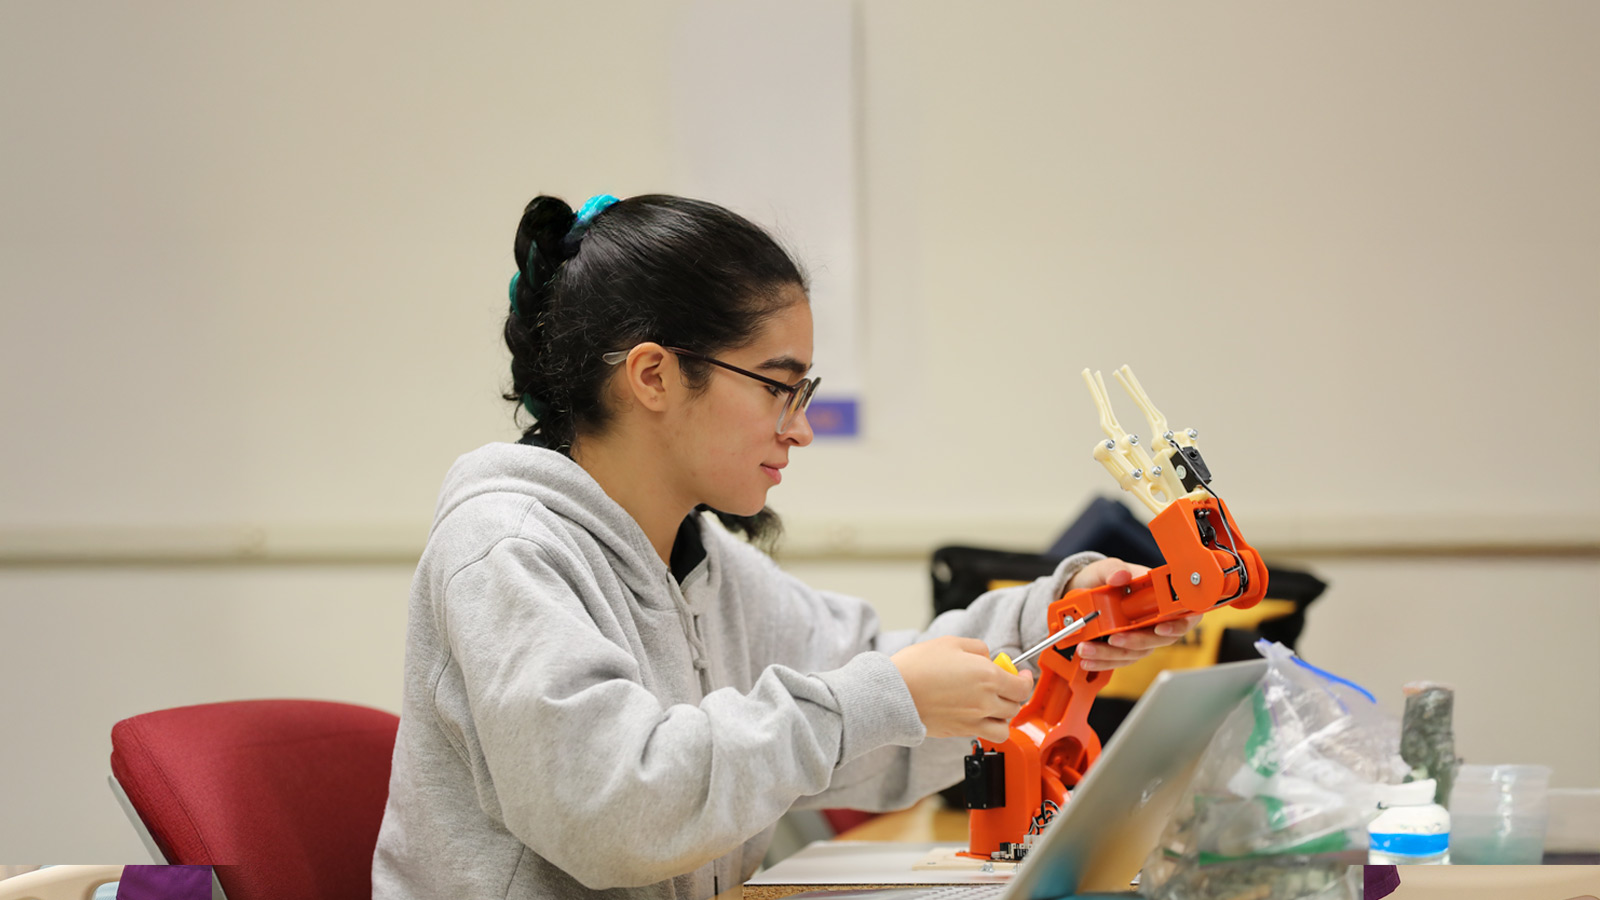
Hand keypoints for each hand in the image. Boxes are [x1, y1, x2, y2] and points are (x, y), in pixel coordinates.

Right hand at [890, 636, 1034, 742]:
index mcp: (987, 677)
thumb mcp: (951, 643)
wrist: (893, 693)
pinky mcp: (959, 732)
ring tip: (993, 704)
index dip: (1026, 680)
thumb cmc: (917, 666)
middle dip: (1014, 694)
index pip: (1022, 687)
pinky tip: (976, 714)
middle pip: (1015, 706)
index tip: (1022, 675)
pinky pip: (985, 734)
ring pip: (1004, 727)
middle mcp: (984, 702)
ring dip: (1004, 715)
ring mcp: (973, 720)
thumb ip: (977, 648)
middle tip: (1004, 684)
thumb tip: (988, 657)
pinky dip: (987, 727)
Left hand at [1065, 558, 1200, 670]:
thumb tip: (1121, 576)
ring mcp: (1140, 635)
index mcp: (1159, 597)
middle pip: (1158, 639)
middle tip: (1114, 639)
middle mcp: (1154, 620)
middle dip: (1136, 642)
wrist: (1084, 590)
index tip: (1160, 628)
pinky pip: (1118, 659)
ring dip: (1111, 654)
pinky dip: (1102, 661)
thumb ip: (1113, 569)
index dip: (1177, 625)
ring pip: (1135, 652)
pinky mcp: (1124, 647)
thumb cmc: (1103, 578)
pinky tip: (1088, 660)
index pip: (1183, 615)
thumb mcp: (1105, 568)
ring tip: (1088, 649)